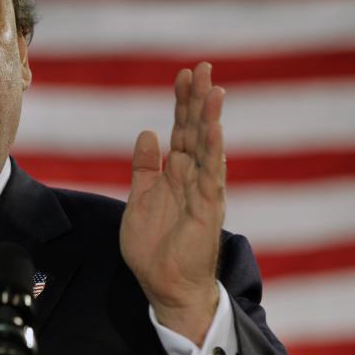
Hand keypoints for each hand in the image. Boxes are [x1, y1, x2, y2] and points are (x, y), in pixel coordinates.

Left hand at [119, 62, 226, 344]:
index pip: (181, 130)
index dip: (181, 103)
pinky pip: (212, 174)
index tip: (183, 75)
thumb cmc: (154, 248)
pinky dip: (213, 150)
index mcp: (176, 174)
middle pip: (196, 130)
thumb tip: (148, 134)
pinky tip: (214, 128)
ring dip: (210, 118)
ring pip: (208, 147)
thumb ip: (144, 167)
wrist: (166, 286)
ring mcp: (204, 191)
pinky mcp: (208, 208)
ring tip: (214, 88)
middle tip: (202, 67)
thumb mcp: (140, 199)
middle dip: (198, 100)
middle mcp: (193, 177)